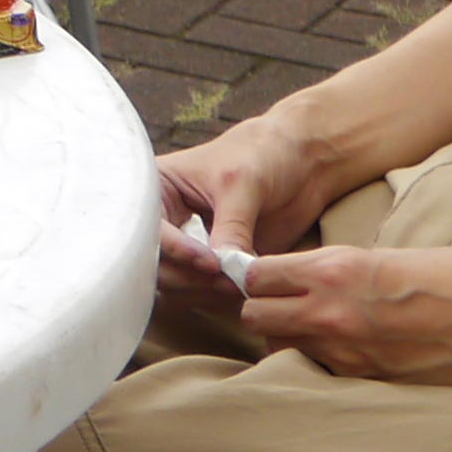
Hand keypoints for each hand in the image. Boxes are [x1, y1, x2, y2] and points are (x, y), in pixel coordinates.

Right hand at [150, 108, 333, 315]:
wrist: (301, 162)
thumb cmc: (263, 155)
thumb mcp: (242, 185)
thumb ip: (231, 227)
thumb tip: (222, 269)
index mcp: (158, 190)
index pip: (150, 228)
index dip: (176, 249)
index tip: (210, 262)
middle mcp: (166, 220)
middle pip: (156, 263)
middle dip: (189, 275)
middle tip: (227, 279)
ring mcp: (188, 245)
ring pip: (175, 283)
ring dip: (203, 290)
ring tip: (238, 284)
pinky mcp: (212, 264)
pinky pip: (201, 290)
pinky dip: (217, 296)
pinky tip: (240, 288)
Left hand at [236, 246, 451, 387]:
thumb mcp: (396, 255)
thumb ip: (346, 270)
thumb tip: (312, 279)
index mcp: (339, 269)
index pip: (258, 274)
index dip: (257, 275)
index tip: (267, 276)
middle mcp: (333, 313)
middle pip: (255, 316)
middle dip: (262, 309)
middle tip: (283, 306)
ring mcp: (349, 355)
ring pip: (281, 350)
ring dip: (288, 340)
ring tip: (313, 331)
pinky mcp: (369, 385)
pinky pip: (321, 375)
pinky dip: (320, 366)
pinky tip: (344, 355)